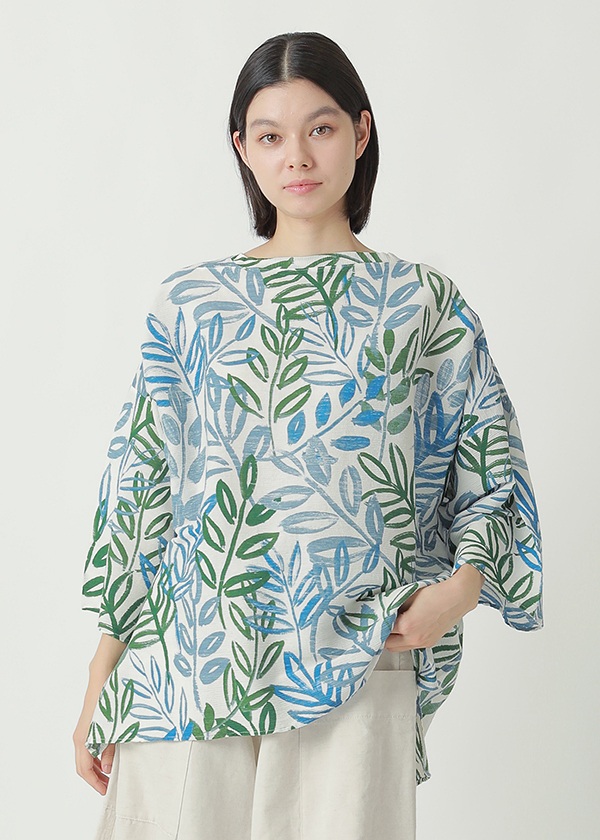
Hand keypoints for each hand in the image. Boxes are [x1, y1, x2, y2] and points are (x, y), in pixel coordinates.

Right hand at [73, 632, 125, 794]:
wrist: (107, 668)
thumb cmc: (112, 693)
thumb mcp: (116, 724)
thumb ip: (111, 746)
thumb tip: (107, 768)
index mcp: (84, 736)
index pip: (83, 767)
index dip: (94, 782)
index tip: (106, 791)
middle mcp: (81, 733)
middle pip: (82, 763)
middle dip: (95, 777)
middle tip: (110, 785)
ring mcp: (85, 726)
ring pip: (86, 754)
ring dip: (96, 766)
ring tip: (112, 772)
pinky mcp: (92, 720)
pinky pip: (90, 743)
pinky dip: (97, 754)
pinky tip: (110, 753)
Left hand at [384, 564, 483, 651]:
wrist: (457, 598)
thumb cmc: (435, 594)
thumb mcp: (409, 596)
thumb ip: (395, 605)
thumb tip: (385, 609)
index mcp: (407, 626)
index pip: (383, 630)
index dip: (377, 624)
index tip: (374, 619)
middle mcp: (414, 638)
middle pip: (389, 645)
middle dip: (383, 635)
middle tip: (381, 624)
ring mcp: (423, 642)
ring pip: (400, 648)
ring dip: (394, 640)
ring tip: (393, 626)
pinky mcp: (430, 642)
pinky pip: (411, 646)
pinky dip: (406, 640)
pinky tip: (407, 628)